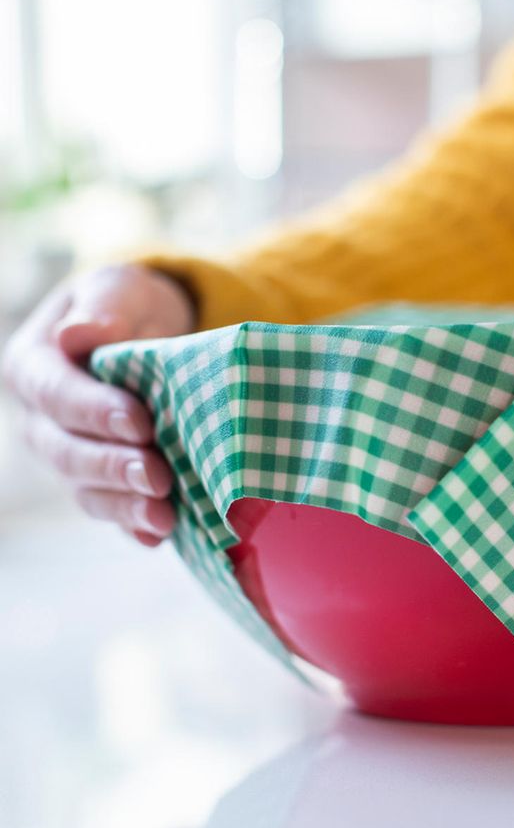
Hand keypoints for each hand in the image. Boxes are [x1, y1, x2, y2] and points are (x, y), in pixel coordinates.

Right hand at [2, 263, 195, 545]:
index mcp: (34, 368)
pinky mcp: (102, 484)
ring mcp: (71, 458)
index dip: (95, 411)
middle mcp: (43, 422)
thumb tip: (80, 335)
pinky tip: (159, 536)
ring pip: (86, 491)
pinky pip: (113, 511)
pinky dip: (134, 527)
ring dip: (125, 506)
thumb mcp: (120, 290)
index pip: (57, 394)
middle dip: (114, 466)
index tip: (140, 422)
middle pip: (68, 452)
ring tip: (164, 516)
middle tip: (159, 476)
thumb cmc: (129, 307)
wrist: (150, 332)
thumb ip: (105, 308)